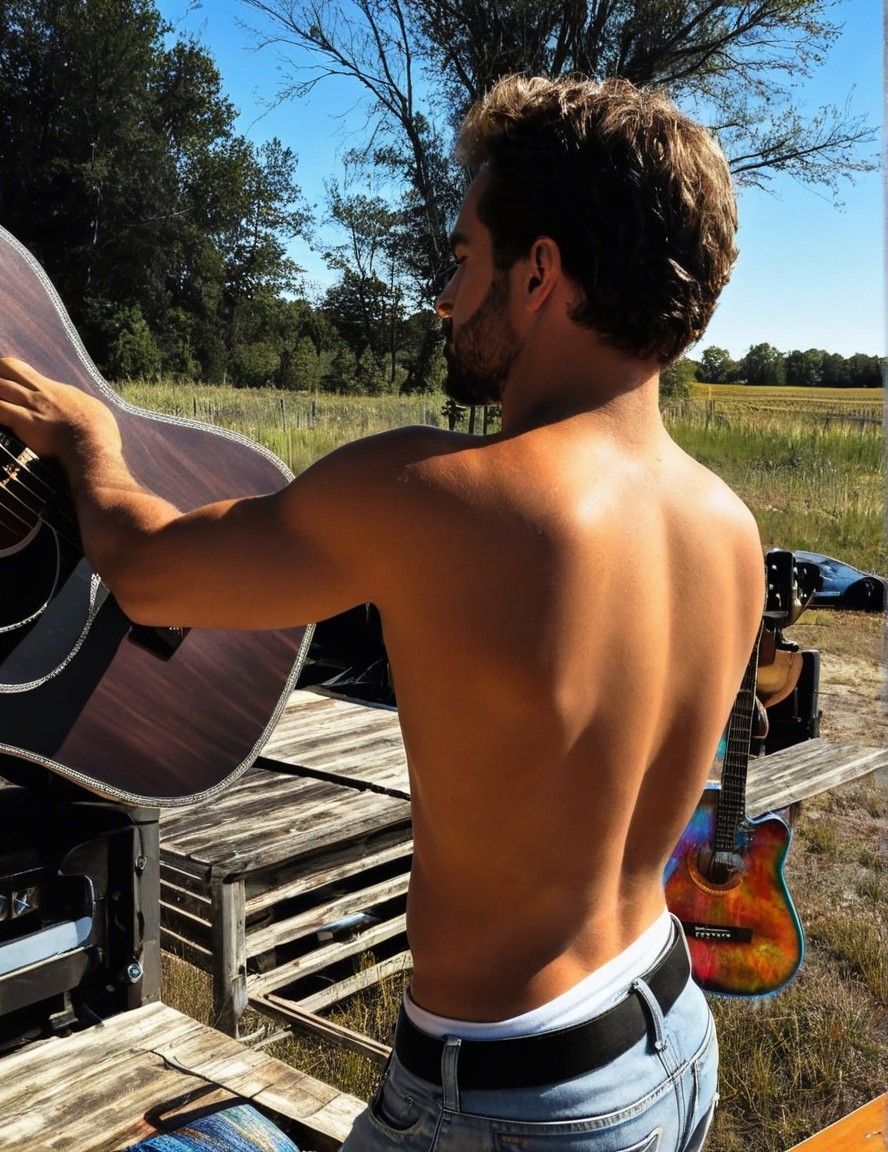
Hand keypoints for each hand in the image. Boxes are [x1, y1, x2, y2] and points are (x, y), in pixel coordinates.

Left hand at [0, 357, 120, 463]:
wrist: (93, 447)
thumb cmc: (100, 432)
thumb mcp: (92, 410)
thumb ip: (77, 406)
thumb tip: (81, 410)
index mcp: (53, 388)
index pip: (19, 369)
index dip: (3, 371)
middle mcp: (38, 392)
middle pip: (5, 368)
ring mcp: (29, 405)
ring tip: (0, 404)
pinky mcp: (22, 420)